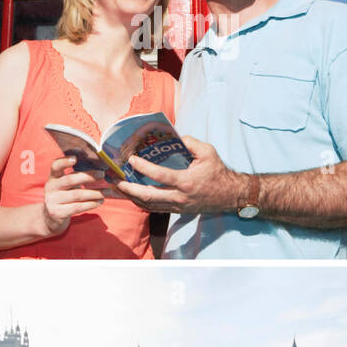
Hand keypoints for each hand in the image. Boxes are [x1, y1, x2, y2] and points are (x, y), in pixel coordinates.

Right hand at [42, 156, 105, 234]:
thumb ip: (78, 176)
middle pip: (70, 179)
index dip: (64, 161)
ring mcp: (52, 200)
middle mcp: (51, 187)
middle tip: (102, 174)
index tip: (75, 158)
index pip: (55, 166)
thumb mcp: (67, 185)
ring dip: (95, 192)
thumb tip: (101, 167)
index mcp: (53, 177)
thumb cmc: (65, 196)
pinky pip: (78, 207)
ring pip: (77, 194)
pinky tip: (100, 201)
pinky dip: (91, 203)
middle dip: (88, 176)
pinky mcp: (57, 212)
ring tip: (107, 192)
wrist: (51, 217)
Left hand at [117, 136, 243, 214]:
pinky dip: (142, 203)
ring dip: (132, 197)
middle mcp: (179, 196)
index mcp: (186, 181)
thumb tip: (175, 137)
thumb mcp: (208, 152)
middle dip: (129, 188)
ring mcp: (178, 206)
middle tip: (116, 180)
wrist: (230, 195)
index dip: (143, 167)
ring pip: (149, 205)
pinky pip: (155, 209)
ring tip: (119, 188)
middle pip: (148, 195)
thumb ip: (191, 143)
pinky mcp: (178, 210)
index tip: (131, 160)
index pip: (159, 175)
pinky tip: (133, 196)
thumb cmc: (219, 173)